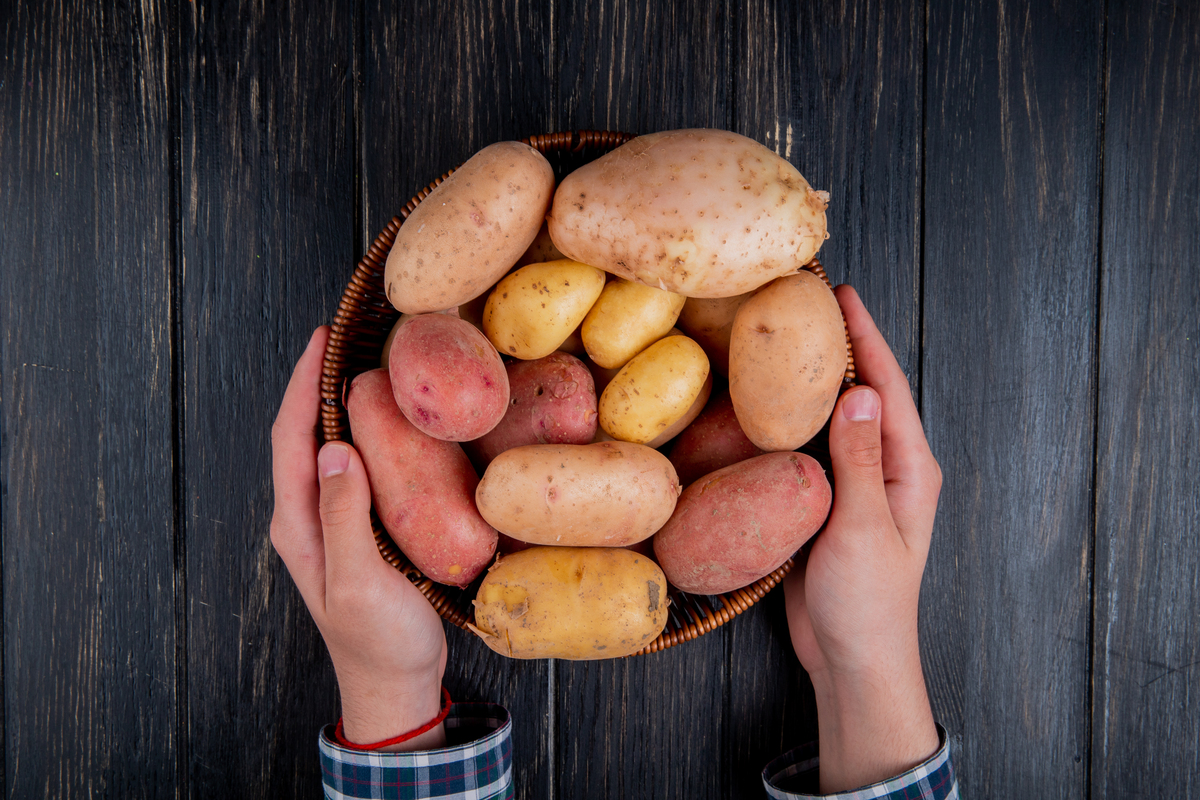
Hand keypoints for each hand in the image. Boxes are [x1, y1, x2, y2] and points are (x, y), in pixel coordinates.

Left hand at [270, 327, 448, 750]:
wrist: (395, 685)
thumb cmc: (379, 641)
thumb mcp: (360, 580)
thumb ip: (344, 517)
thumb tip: (334, 448)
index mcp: (297, 524)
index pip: (290, 438)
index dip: (303, 384)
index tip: (323, 339)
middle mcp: (306, 517)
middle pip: (303, 434)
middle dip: (318, 381)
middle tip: (349, 337)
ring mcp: (330, 523)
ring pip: (327, 448)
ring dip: (340, 403)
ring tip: (369, 365)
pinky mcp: (358, 530)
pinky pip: (354, 468)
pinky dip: (365, 433)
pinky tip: (393, 423)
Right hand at [783, 286, 940, 791]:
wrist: (853, 661)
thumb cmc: (869, 603)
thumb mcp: (864, 528)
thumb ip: (860, 461)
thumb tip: (858, 391)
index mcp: (908, 467)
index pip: (887, 386)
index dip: (865, 336)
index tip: (840, 292)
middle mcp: (885, 466)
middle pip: (861, 391)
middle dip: (838, 345)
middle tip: (801, 303)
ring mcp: (854, 484)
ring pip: (830, 418)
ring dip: (810, 380)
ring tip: (776, 341)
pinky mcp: (824, 503)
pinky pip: (807, 450)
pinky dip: (787, 421)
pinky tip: (758, 406)